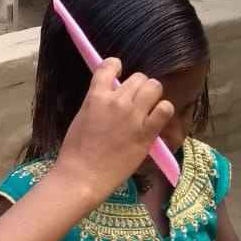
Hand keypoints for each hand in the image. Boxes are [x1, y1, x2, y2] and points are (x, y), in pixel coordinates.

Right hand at [54, 62, 173, 206]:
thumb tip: (112, 97)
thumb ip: (97, 102)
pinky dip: (163, 110)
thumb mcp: (82, 117)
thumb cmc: (76, 151)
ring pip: (154, 87)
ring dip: (152, 95)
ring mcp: (133, 116)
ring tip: (148, 107)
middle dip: (138, 86)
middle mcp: (117, 101)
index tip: (118, 74)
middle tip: (135, 100)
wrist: (83, 176)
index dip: (116, 66)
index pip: (110, 65)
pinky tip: (156, 118)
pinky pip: (165, 108)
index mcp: (96, 96)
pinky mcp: (147, 132)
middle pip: (139, 77)